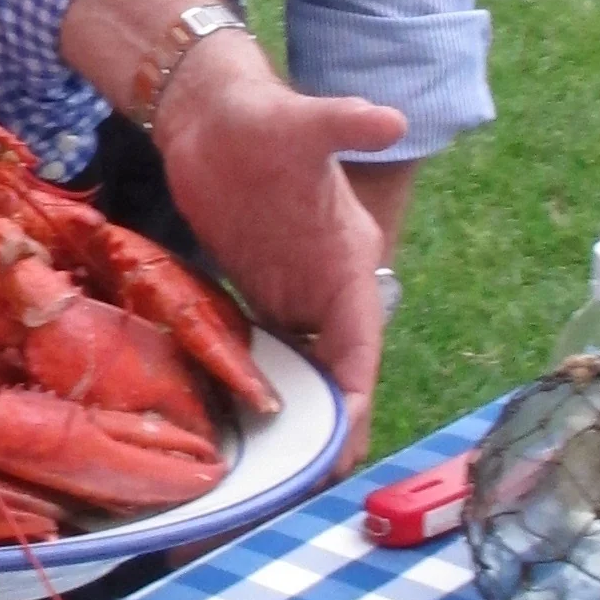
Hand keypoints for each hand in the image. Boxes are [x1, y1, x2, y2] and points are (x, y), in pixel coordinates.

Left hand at [60, 0, 403, 460]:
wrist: (212, 111)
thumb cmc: (259, 117)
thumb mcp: (300, 122)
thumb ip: (340, 123)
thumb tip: (387, 117)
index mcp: (348, 261)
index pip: (360, 344)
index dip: (356, 396)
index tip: (343, 445)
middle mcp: (327, 286)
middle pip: (338, 373)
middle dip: (331, 428)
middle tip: (309, 488)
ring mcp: (292, 292)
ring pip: (305, 371)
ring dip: (298, 419)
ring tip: (278, 480)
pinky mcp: (256, 292)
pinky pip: (267, 354)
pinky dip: (263, 390)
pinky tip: (242, 427)